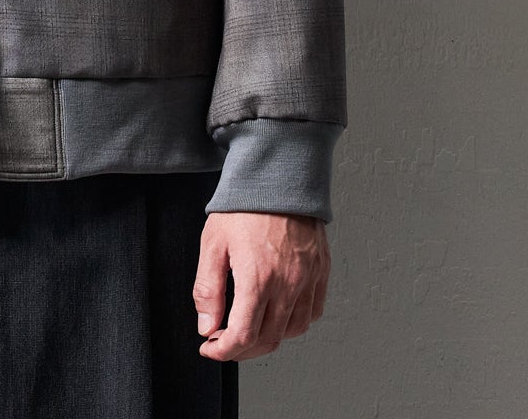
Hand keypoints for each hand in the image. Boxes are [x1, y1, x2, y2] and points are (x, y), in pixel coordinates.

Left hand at [192, 210, 329, 360]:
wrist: (278, 176)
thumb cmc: (244, 206)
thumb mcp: (213, 244)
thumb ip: (208, 290)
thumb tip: (206, 327)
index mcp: (258, 279)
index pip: (243, 336)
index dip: (223, 351)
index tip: (210, 347)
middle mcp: (288, 284)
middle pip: (268, 340)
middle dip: (241, 350)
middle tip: (224, 341)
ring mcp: (308, 279)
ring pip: (292, 331)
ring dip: (268, 339)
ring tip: (249, 329)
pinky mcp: (321, 271)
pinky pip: (312, 312)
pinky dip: (294, 323)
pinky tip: (277, 315)